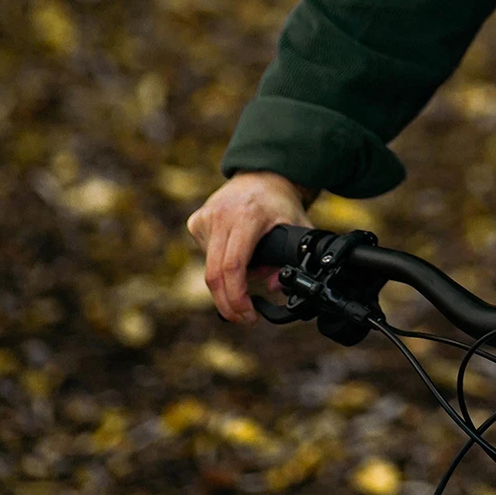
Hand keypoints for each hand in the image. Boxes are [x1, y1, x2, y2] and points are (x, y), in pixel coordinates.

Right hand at [187, 171, 311, 323]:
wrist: (262, 175)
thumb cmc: (281, 204)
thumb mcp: (299, 228)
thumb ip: (295, 259)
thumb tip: (274, 288)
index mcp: (247, 216)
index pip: (233, 266)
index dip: (237, 297)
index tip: (248, 314)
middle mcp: (221, 216)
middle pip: (215, 274)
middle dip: (227, 304)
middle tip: (243, 318)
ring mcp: (205, 218)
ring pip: (210, 268)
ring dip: (228, 282)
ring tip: (253, 270)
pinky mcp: (196, 221)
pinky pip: (206, 256)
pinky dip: (221, 266)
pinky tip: (238, 254)